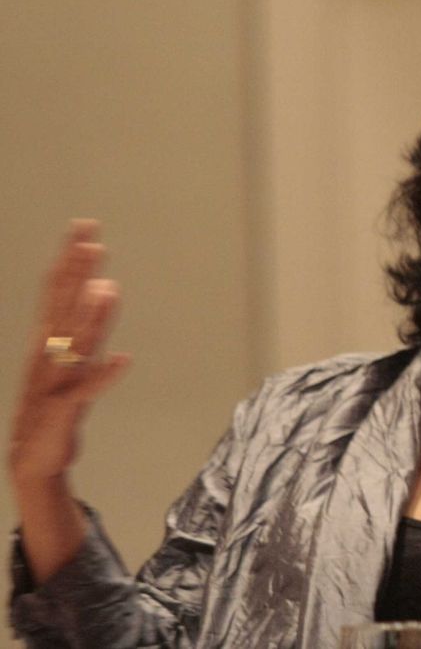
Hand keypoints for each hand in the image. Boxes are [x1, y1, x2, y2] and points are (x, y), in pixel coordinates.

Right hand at [9, 220, 130, 487]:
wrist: (33, 458)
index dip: (70, 258)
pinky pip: (86, 390)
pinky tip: (123, 360)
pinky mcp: (64, 409)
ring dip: (91, 318)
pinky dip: (103, 375)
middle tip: (92, 240)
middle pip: (63, 307)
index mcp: (46, 341)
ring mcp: (54, 382)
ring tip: (107, 289)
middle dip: (77, 273)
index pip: (57, 290)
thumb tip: (104, 285)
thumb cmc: (54, 403)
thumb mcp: (73, 358)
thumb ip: (89, 323)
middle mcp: (47, 355)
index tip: (84, 227)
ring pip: (74, 344)